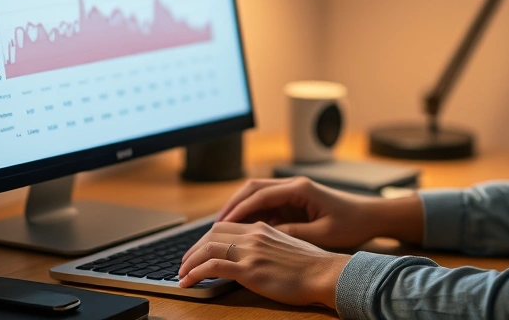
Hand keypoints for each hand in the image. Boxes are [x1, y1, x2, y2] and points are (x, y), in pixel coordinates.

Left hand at [178, 220, 350, 306]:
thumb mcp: (290, 247)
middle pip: (212, 234)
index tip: (199, 251)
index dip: (207, 239)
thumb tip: (256, 257)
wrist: (326, 274)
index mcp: (264, 228)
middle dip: (193, 249)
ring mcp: (251, 251)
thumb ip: (269, 247)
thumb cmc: (314, 266)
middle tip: (184, 263)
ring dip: (189, 261)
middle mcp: (254, 235)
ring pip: (207, 248)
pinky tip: (188, 282)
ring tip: (181, 274)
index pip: (226, 227)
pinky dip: (195, 273)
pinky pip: (212, 266)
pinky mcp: (249, 269)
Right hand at [217, 176, 416, 248]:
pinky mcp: (294, 202)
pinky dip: (252, 217)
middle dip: (232, 206)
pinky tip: (243, 233)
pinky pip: (267, 207)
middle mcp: (293, 186)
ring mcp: (293, 193)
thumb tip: (265, 237)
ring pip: (257, 197)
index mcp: (300, 188)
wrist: (370, 216)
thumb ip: (294, 234)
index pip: (260, 195)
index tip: (223, 224)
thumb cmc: (351, 223)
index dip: (239, 209)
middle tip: (215, 226)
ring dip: (240, 210)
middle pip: (253, 189)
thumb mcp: (322, 234)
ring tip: (223, 230)